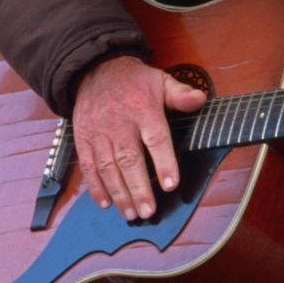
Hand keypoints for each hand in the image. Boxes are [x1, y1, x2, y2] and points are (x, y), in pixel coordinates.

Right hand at [72, 56, 206, 220]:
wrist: (95, 69)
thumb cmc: (134, 81)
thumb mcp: (160, 80)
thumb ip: (180, 94)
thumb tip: (200, 99)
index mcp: (143, 109)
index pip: (156, 139)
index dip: (164, 163)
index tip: (170, 185)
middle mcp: (119, 123)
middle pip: (129, 160)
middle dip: (139, 188)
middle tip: (148, 212)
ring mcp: (99, 132)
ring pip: (108, 167)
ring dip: (119, 193)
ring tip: (131, 214)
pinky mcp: (83, 138)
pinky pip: (87, 165)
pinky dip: (95, 186)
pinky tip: (105, 203)